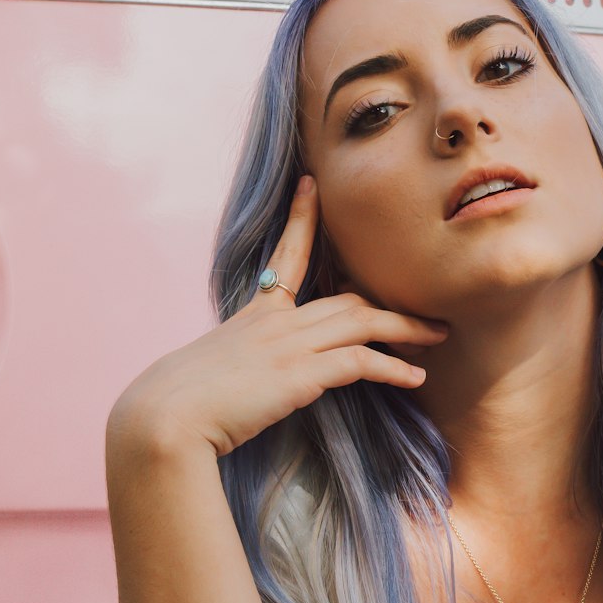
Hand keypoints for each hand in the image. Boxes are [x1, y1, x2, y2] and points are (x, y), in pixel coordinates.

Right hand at [108, 175, 448, 456]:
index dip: (302, 219)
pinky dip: (391, 368)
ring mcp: (288, 344)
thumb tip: (235, 385)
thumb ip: (231, 368)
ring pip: (362, 321)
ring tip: (438, 336)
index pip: (285, 256)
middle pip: (346, 298)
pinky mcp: (300, 373)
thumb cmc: (175, 406)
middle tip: (427, 308)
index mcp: (251, 315)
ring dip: (406, 329)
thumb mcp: (206, 373)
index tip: (311, 185)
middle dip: (390, 300)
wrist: (164, 418)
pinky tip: (414, 378)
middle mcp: (274, 322)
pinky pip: (359, 362)